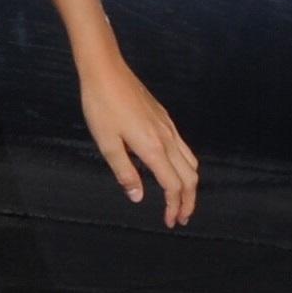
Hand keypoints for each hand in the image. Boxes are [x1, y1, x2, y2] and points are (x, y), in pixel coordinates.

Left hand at [80, 53, 198, 227]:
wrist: (106, 71)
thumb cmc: (101, 106)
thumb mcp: (106, 142)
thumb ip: (124, 172)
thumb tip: (138, 197)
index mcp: (153, 148)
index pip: (173, 186)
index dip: (174, 206)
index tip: (171, 221)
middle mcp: (167, 139)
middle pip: (190, 177)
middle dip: (188, 201)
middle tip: (180, 217)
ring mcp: (168, 127)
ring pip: (190, 162)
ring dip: (190, 184)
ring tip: (180, 198)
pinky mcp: (164, 118)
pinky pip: (184, 147)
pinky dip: (185, 166)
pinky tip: (172, 169)